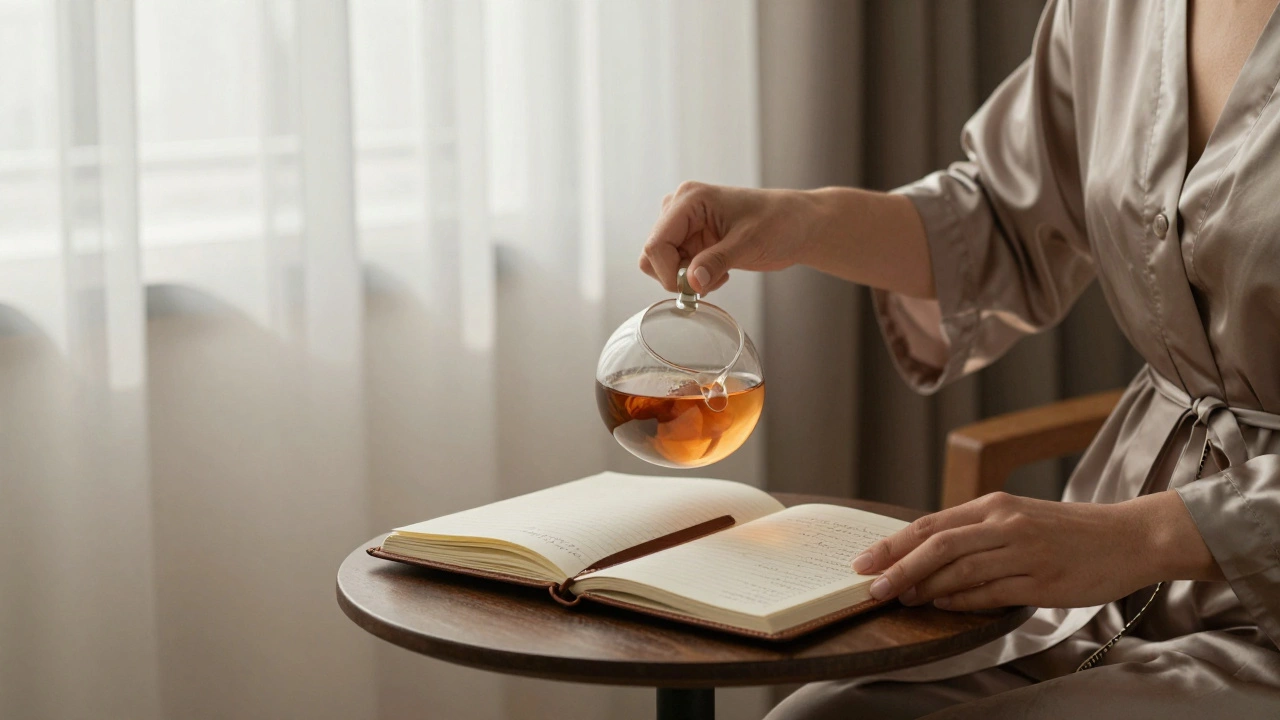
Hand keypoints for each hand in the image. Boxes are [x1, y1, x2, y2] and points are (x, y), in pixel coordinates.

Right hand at [639, 182, 816, 293]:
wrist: (798, 225)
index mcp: (689, 200)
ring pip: (660, 263)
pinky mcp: (692, 240)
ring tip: (717, 274)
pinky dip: (693, 278)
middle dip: (676, 276)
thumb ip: (716, 262)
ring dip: (685, 278)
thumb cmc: (779, 222)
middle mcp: (679, 208)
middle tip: (707, 281)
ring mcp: (684, 225)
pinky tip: (719, 271)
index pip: (656, 243)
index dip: (668, 272)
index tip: (694, 288)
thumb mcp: (749, 244)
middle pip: (652, 254)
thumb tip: (691, 284)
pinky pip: (676, 267)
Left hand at [851, 490, 1219, 611]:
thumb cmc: (1067, 531)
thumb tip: (925, 557)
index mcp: (994, 505)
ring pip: (960, 570)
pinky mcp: (1043, 581)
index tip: (863, 561)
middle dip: (897, 566)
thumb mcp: (1017, 518)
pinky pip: (991, 592)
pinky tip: (942, 607)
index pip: (930, 524)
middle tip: (870, 586)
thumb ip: (975, 533)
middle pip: (938, 544)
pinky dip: (962, 601)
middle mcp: (1005, 524)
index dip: (893, 544)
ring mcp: (1024, 552)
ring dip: (925, 587)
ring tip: (900, 599)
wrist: (1128, 537)